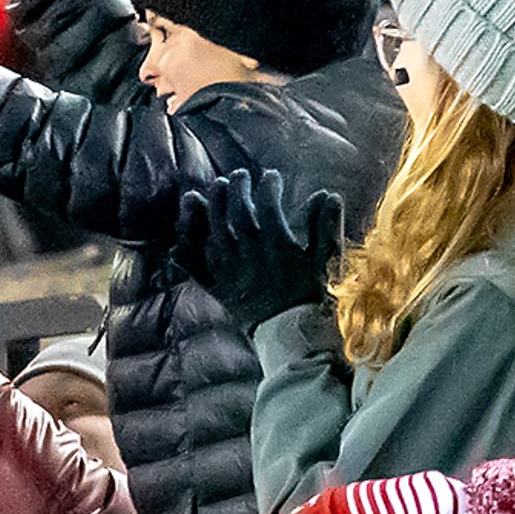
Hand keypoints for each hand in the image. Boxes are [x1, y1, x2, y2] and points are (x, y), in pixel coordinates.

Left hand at [176, 170, 350, 328]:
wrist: (295, 338)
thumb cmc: (314, 298)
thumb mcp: (327, 262)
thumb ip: (326, 227)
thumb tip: (329, 195)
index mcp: (276, 245)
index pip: (268, 204)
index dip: (269, 186)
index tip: (272, 177)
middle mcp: (249, 254)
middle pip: (236, 212)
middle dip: (237, 188)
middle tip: (239, 175)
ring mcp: (230, 271)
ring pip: (214, 232)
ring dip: (212, 207)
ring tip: (214, 189)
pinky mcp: (219, 289)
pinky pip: (197, 267)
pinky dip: (187, 252)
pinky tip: (186, 237)